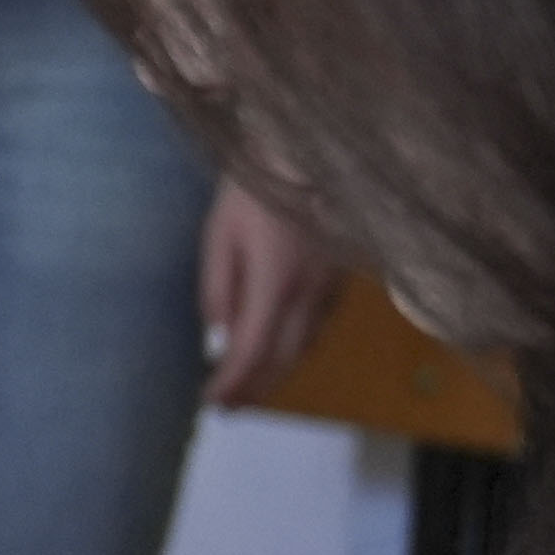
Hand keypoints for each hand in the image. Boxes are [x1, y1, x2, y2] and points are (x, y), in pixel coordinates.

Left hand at [196, 179, 337, 410]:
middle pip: (283, 359)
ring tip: (248, 387)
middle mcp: (310, 292)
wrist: (309, 147)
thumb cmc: (255, 186)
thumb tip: (217, 338)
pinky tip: (278, 351)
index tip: (212, 401)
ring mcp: (332, 286)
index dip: (233, 383)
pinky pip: (318, 326)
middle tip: (229, 407)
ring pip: (305, 346)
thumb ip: (218, 290)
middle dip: (255, 388)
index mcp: (275, 281)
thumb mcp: (220, 234)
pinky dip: (296, 347)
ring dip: (276, 372)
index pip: (252, 351)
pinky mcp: (342, 276)